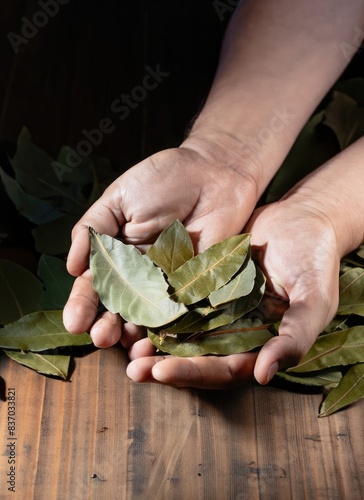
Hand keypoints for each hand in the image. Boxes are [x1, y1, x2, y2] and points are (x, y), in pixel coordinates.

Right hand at [63, 133, 260, 345]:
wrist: (214, 172)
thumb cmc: (162, 180)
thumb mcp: (118, 199)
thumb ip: (93, 229)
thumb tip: (71, 267)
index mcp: (117, 255)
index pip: (96, 285)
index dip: (83, 304)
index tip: (74, 321)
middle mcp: (140, 275)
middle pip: (120, 307)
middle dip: (107, 324)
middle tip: (99, 338)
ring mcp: (169, 284)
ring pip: (148, 316)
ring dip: (134, 333)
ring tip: (122, 344)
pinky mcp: (198, 287)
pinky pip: (184, 312)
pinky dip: (171, 329)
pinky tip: (157, 341)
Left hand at [126, 197, 339, 386]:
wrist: (301, 220)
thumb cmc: (314, 261)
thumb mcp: (314, 301)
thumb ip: (295, 338)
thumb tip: (264, 375)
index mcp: (259, 346)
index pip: (224, 369)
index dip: (194, 372)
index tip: (162, 370)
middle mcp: (234, 334)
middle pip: (195, 357)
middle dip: (163, 364)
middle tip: (133, 367)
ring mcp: (217, 310)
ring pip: (181, 332)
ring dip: (153, 340)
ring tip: (124, 342)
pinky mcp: (204, 286)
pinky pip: (178, 301)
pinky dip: (158, 307)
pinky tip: (134, 308)